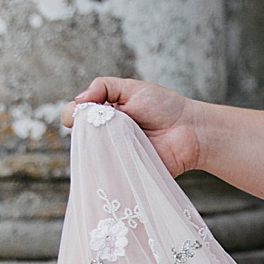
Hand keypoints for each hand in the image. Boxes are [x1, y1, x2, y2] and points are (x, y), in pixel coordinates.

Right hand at [64, 77, 202, 181]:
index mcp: (103, 113)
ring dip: (94, 151)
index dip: (73, 114)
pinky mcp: (124, 173)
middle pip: (77, 138)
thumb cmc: (163, 106)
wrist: (190, 131)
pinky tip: (113, 162)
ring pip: (88, 158)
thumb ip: (102, 86)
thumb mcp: (131, 87)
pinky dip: (105, 171)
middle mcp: (104, 135)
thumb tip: (78, 100)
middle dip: (83, 133)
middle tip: (101, 128)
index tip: (84, 111)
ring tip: (112, 143)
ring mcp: (112, 155)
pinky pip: (106, 176)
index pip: (74, 115)